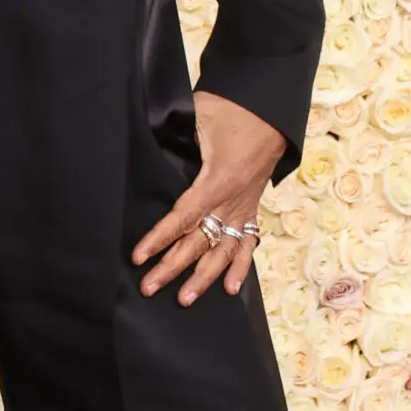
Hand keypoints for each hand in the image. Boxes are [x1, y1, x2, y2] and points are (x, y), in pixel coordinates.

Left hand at [131, 91, 283, 303]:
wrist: (271, 112)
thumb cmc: (233, 111)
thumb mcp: (199, 115)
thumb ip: (174, 131)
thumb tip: (148, 140)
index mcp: (218, 180)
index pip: (183, 217)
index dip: (159, 238)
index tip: (139, 256)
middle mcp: (232, 202)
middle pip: (199, 242)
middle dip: (173, 267)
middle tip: (148, 287)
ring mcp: (243, 208)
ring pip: (223, 251)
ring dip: (204, 277)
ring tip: (185, 299)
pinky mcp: (251, 209)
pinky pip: (247, 244)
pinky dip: (239, 267)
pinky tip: (231, 289)